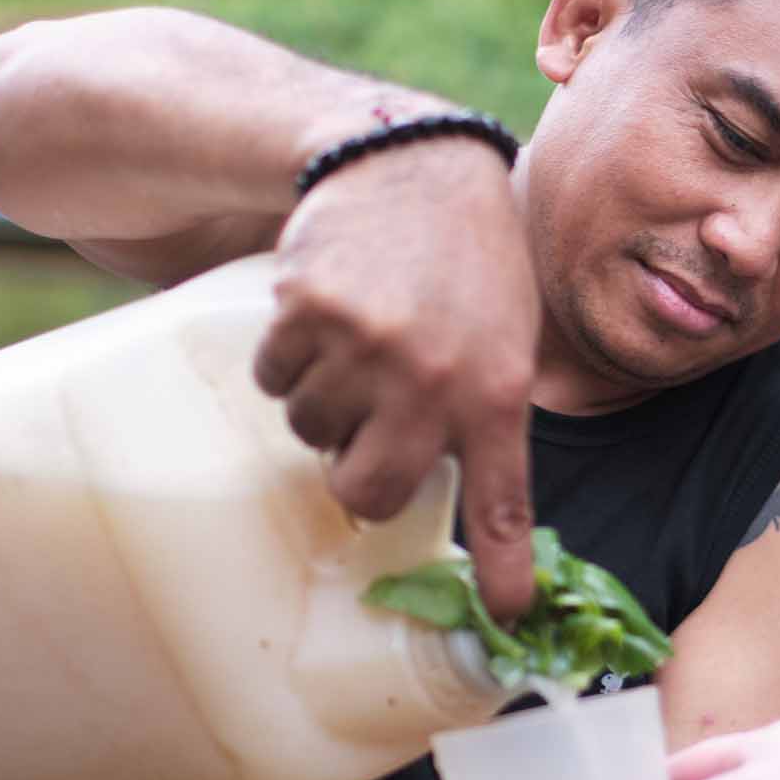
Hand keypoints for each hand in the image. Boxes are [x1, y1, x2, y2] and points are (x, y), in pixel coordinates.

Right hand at [255, 138, 541, 623]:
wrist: (414, 161)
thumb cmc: (470, 259)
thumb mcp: (507, 336)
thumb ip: (482, 413)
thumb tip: (450, 489)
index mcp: (496, 390)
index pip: (502, 501)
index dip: (501, 569)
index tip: (504, 617)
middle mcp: (433, 379)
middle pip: (365, 492)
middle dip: (356, 472)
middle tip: (369, 428)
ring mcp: (367, 347)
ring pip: (309, 431)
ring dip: (324, 403)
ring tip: (358, 345)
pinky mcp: (306, 311)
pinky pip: (273, 378)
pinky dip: (287, 357)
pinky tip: (324, 314)